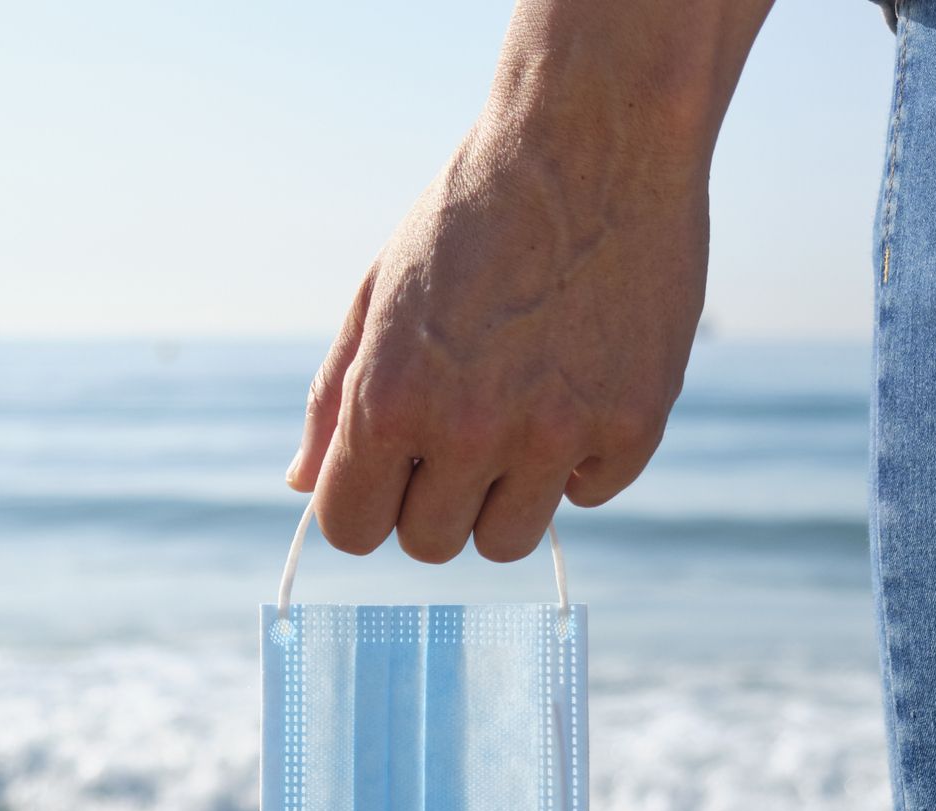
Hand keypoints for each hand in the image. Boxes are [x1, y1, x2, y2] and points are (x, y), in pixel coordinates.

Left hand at [286, 0, 770, 562]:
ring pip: (507, 541)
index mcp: (390, 400)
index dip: (363, 507)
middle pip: (430, 545)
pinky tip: (577, 383)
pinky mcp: (633, 427)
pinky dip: (579, 457)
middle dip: (432, 500)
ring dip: (503, 497)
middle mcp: (469, 430)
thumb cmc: (471, 215)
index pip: (352, 529)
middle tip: (457, 431)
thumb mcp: (379, 294)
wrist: (594, 139)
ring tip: (515, 418)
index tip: (385, 476)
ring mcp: (556, 435)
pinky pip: (589, 492)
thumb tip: (302, 484)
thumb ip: (335, 398)